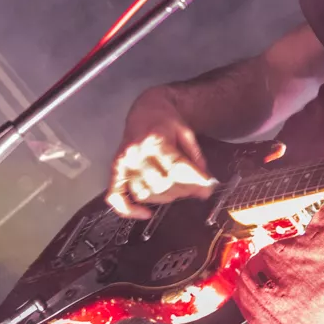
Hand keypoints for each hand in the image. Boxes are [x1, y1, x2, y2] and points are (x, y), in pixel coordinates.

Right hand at [105, 88, 216, 218]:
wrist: (145, 109)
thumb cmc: (166, 120)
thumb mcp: (186, 131)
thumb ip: (195, 155)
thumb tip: (205, 180)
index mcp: (155, 139)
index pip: (176, 167)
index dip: (194, 182)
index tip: (208, 189)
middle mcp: (136, 153)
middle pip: (162, 184)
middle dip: (184, 191)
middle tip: (196, 190)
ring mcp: (124, 163)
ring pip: (145, 193)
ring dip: (166, 198)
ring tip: (179, 192)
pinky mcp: (115, 170)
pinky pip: (116, 195)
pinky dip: (128, 210)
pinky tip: (145, 214)